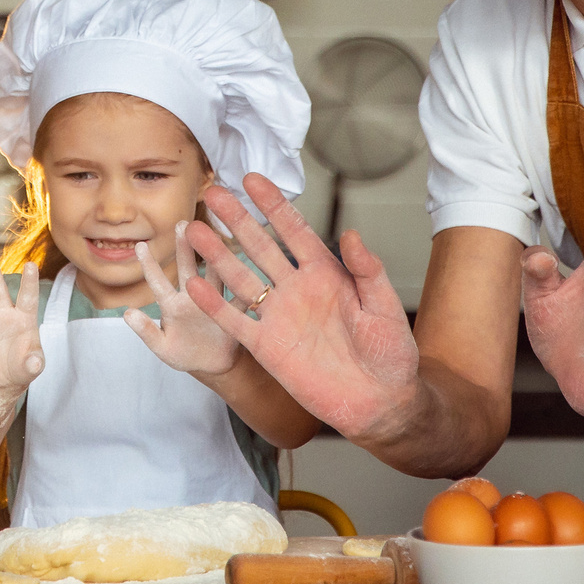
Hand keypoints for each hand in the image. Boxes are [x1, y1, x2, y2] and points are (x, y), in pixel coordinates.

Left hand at [124, 225, 240, 377]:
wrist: (212, 364)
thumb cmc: (183, 353)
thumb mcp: (162, 347)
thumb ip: (146, 332)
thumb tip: (127, 313)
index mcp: (172, 305)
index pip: (158, 282)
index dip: (149, 265)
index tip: (139, 245)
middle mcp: (193, 296)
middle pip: (188, 268)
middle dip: (185, 246)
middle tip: (182, 223)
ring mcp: (214, 301)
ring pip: (215, 274)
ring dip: (216, 255)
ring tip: (215, 234)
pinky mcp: (235, 312)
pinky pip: (242, 297)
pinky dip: (248, 285)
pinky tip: (254, 266)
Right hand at [180, 175, 422, 441]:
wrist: (381, 403)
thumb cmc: (391, 354)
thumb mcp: (385, 307)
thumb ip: (368, 271)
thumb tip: (351, 234)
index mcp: (327, 274)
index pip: (295, 231)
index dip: (274, 206)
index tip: (252, 180)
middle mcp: (298, 289)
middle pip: (260, 247)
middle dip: (236, 220)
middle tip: (211, 194)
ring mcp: (280, 316)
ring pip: (241, 279)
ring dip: (217, 256)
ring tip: (193, 230)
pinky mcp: (268, 347)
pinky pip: (236, 322)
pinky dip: (215, 306)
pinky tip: (195, 286)